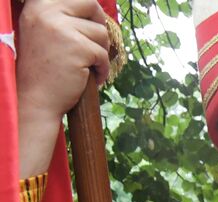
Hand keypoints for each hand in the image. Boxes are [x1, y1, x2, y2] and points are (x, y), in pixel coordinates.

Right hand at [16, 0, 110, 177]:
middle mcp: (47, 12)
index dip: (89, 9)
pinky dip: (103, 69)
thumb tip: (95, 9)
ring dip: (100, 52)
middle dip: (99, 25)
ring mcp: (62, 29)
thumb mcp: (45, 31)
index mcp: (38, 5)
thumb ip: (62, 16)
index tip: (91, 23)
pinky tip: (91, 77)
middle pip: (91, 5)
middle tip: (96, 44)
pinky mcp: (78, 48)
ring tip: (86, 65)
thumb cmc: (44, 68)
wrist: (35, 97)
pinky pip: (104, 54)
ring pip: (101, 33)